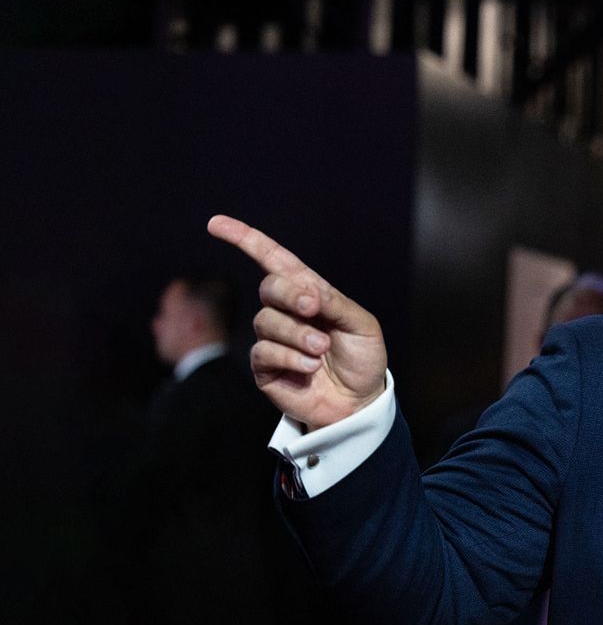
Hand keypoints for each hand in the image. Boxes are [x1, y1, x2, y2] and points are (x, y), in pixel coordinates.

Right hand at [207, 215, 387, 429]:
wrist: (360, 400)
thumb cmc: (362, 358)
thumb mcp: (361, 324)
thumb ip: (336, 303)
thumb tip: (309, 291)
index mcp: (310, 293)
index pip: (274, 260)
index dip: (246, 240)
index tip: (217, 224)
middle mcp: (287, 312)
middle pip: (269, 287)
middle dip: (290, 293)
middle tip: (314, 308)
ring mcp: (274, 338)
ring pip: (266, 322)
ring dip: (297, 333)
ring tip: (321, 349)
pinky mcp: (265, 367)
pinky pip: (263, 351)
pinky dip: (290, 356)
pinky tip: (310, 367)